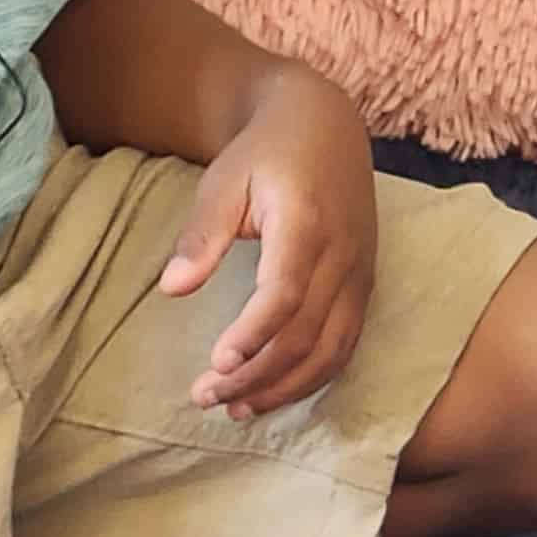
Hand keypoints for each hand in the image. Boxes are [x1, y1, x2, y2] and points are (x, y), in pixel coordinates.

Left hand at [160, 69, 376, 417]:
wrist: (324, 127)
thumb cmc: (264, 153)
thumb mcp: (223, 180)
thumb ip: (202, 234)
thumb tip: (172, 288)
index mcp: (307, 225)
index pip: (286, 294)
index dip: (254, 334)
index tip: (217, 363)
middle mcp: (343, 255)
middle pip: (307, 333)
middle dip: (256, 375)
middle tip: (205, 397)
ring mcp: (359, 274)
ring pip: (332, 349)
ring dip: (284, 387)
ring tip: (235, 409)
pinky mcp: (363, 286)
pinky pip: (345, 344)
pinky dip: (311, 377)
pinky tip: (271, 393)